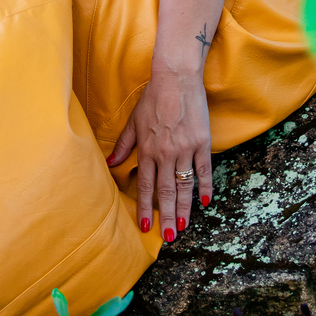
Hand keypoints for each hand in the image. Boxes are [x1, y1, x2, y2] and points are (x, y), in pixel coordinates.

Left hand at [107, 68, 212, 240]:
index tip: (145, 226)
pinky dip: (206, 187)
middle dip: (165, 217)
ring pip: (184, 186)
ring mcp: (185, 149)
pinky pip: (204, 170)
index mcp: (147, 150)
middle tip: (167, 237)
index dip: (144, 207)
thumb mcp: (133, 121)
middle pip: (166, 192)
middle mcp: (165, 153)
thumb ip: (123, 145)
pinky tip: (206, 202)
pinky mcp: (202, 142)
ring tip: (183, 227)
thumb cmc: (153, 98)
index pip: (145, 186)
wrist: (176, 78)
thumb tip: (110, 163)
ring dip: (184, 208)